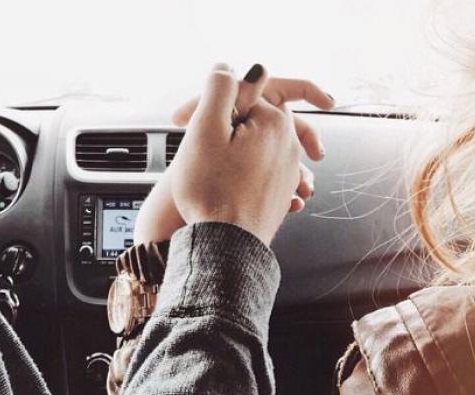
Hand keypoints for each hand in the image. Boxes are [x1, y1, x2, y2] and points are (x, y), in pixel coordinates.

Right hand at [134, 64, 332, 243]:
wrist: (227, 247)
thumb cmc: (212, 192)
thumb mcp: (204, 130)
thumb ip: (219, 90)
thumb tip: (228, 67)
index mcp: (274, 122)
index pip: (241, 97)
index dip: (209, 109)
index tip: (186, 124)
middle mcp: (289, 145)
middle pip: (252, 120)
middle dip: (224, 130)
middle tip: (200, 151)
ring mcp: (288, 172)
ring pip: (257, 146)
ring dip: (233, 153)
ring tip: (211, 173)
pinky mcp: (281, 194)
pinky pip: (262, 170)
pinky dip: (243, 172)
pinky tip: (228, 186)